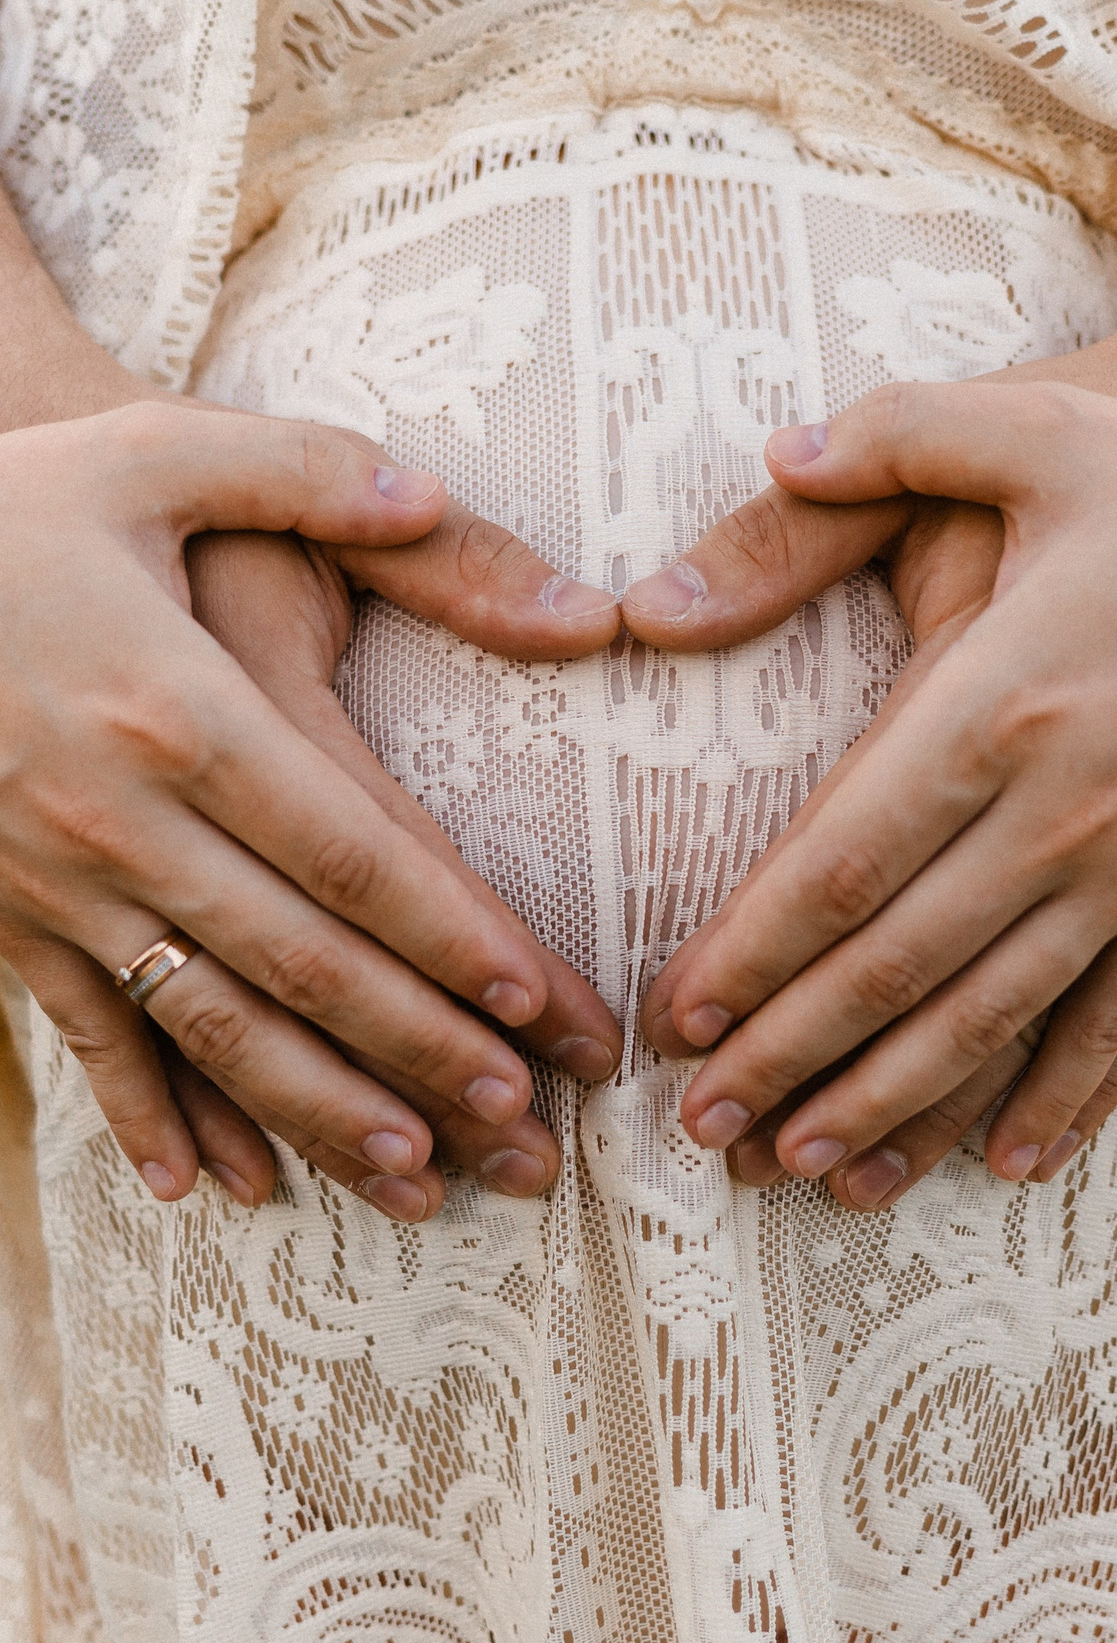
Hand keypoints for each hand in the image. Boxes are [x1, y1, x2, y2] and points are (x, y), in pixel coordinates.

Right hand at [0, 404, 621, 1218]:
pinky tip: (210, 1188)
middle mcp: (119, 816)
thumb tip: (439, 497)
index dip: (450, 934)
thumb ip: (311, 473)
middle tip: (522, 1129)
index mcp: (180, 707)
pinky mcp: (2, 919)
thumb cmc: (12, 509)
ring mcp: (52, 882)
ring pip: (207, 1026)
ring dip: (317, 1113)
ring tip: (415, 1180)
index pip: (350, 849)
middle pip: (301, 960)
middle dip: (420, 1049)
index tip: (538, 1003)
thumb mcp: (155, 454)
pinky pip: (80, 1037)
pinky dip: (145, 1119)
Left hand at [633, 379, 1116, 1200]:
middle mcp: (1067, 803)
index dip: (753, 951)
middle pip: (899, 962)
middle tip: (705, 1127)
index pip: (842, 860)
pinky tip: (1003, 1161)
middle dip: (793, 1053)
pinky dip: (1067, 1096)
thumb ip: (864, 458)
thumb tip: (698, 545)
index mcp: (998, 698)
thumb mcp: (1017, 430)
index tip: (679, 1018)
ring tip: (807, 1167)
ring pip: (997, 1012)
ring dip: (897, 1100)